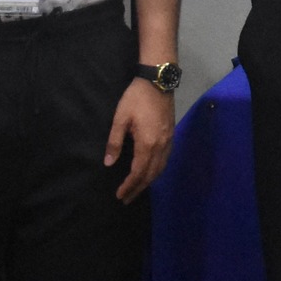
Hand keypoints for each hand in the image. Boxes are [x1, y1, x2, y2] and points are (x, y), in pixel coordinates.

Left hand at [106, 79, 174, 203]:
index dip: (129, 186)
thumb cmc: (136, 98)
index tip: (119, 195)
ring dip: (149, 181)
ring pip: (161, 168)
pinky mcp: (171, 135)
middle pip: (151, 174)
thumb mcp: (120, 118)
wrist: (158, 81)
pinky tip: (151, 172)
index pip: (138, 172)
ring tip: (137, 189)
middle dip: (138, 188)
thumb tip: (109, 163)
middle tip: (126, 199)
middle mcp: (161, 145)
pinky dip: (157, 171)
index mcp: (147, 143)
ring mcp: (169, 140)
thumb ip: (115, 142)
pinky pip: (166, 160)